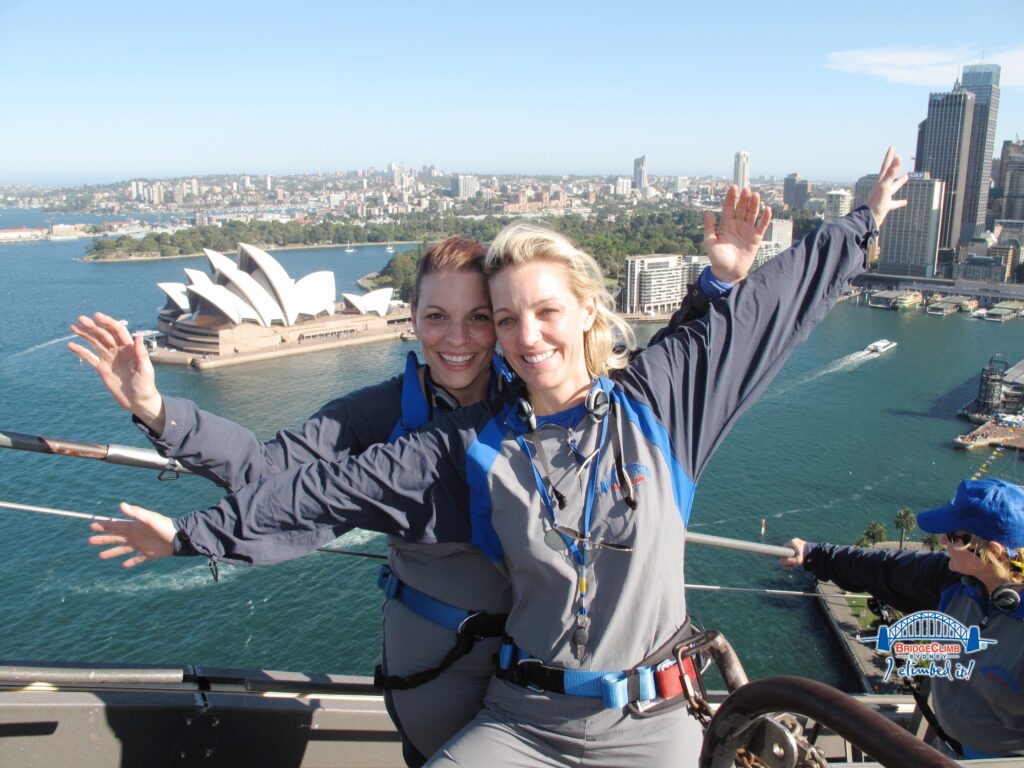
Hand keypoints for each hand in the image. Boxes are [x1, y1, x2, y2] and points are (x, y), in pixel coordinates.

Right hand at [69, 312, 165, 431]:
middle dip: (93, 326)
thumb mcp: (145, 370)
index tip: (97, 316)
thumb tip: (138, 336)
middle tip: (81, 319)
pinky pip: (89, 357)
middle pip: (104, 334)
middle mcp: (118, 350)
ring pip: (95, 343)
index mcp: (130, 348)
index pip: (118, 331)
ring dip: (85, 334)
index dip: (108, 322)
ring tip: (73, 327)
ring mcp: (109, 358)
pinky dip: (80, 351)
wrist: (138, 401)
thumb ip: (141, 354)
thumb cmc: (146, 385)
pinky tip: (71, 345)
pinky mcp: (101, 368)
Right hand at [89, 502, 175, 567]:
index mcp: (134, 527)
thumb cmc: (164, 526)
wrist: (178, 538)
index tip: (92, 526)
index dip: (104, 526)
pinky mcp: (148, 554)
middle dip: (103, 539)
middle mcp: (135, 536)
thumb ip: (135, 513)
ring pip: (122, 549)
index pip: (115, 526)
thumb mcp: (149, 518)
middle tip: (90, 540)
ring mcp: (140, 545)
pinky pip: (136, 559)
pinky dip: (130, 562)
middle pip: (116, 538)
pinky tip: (123, 565)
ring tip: (100, 556)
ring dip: (112, 552)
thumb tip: (120, 505)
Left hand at [703, 186, 771, 282]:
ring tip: (756, 195)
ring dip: (754, 205)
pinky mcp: (756, 238)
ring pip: (752, 214)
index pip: (728, 207)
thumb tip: (707, 211)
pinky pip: (762, 226)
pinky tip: (768, 209)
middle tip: (746, 190)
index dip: (731, 197)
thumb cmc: (717, 258)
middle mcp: (737, 225)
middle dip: (744, 199)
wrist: (728, 272)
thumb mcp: (709, 242)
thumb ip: (709, 227)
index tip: (733, 187)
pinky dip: (765, 218)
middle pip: (741, 208)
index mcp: (725, 224)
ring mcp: (747, 230)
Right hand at [779, 537, 806, 569]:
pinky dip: (795, 557)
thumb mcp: (797, 560)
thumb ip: (788, 561)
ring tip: (792, 567)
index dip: (783, 556)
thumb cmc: (807, 556)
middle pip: (787, 551)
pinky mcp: (802, 546)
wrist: (817, 554)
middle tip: (788, 567)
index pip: (783, 549)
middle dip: (787, 560)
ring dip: (791, 560)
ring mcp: (798, 543)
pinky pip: (795, 552)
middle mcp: (794, 541)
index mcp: (792, 542)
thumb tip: (779, 562)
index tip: (784, 562)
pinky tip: (795, 564)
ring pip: (792, 553)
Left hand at [866, 146, 908, 228]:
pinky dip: (900, 202)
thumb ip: (891, 172)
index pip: (886, 165)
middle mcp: (882, 187)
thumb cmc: (876, 202)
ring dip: (900, 182)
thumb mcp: (885, 185)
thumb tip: (898, 158)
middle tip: (897, 156)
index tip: (892, 146)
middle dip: (893, 165)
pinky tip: (905, 201)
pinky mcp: (885, 206)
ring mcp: (883, 196)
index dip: (890, 156)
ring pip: (893, 187)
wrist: (868, 219)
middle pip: (889, 173)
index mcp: (881, 181)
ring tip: (906, 177)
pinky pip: (894, 203)